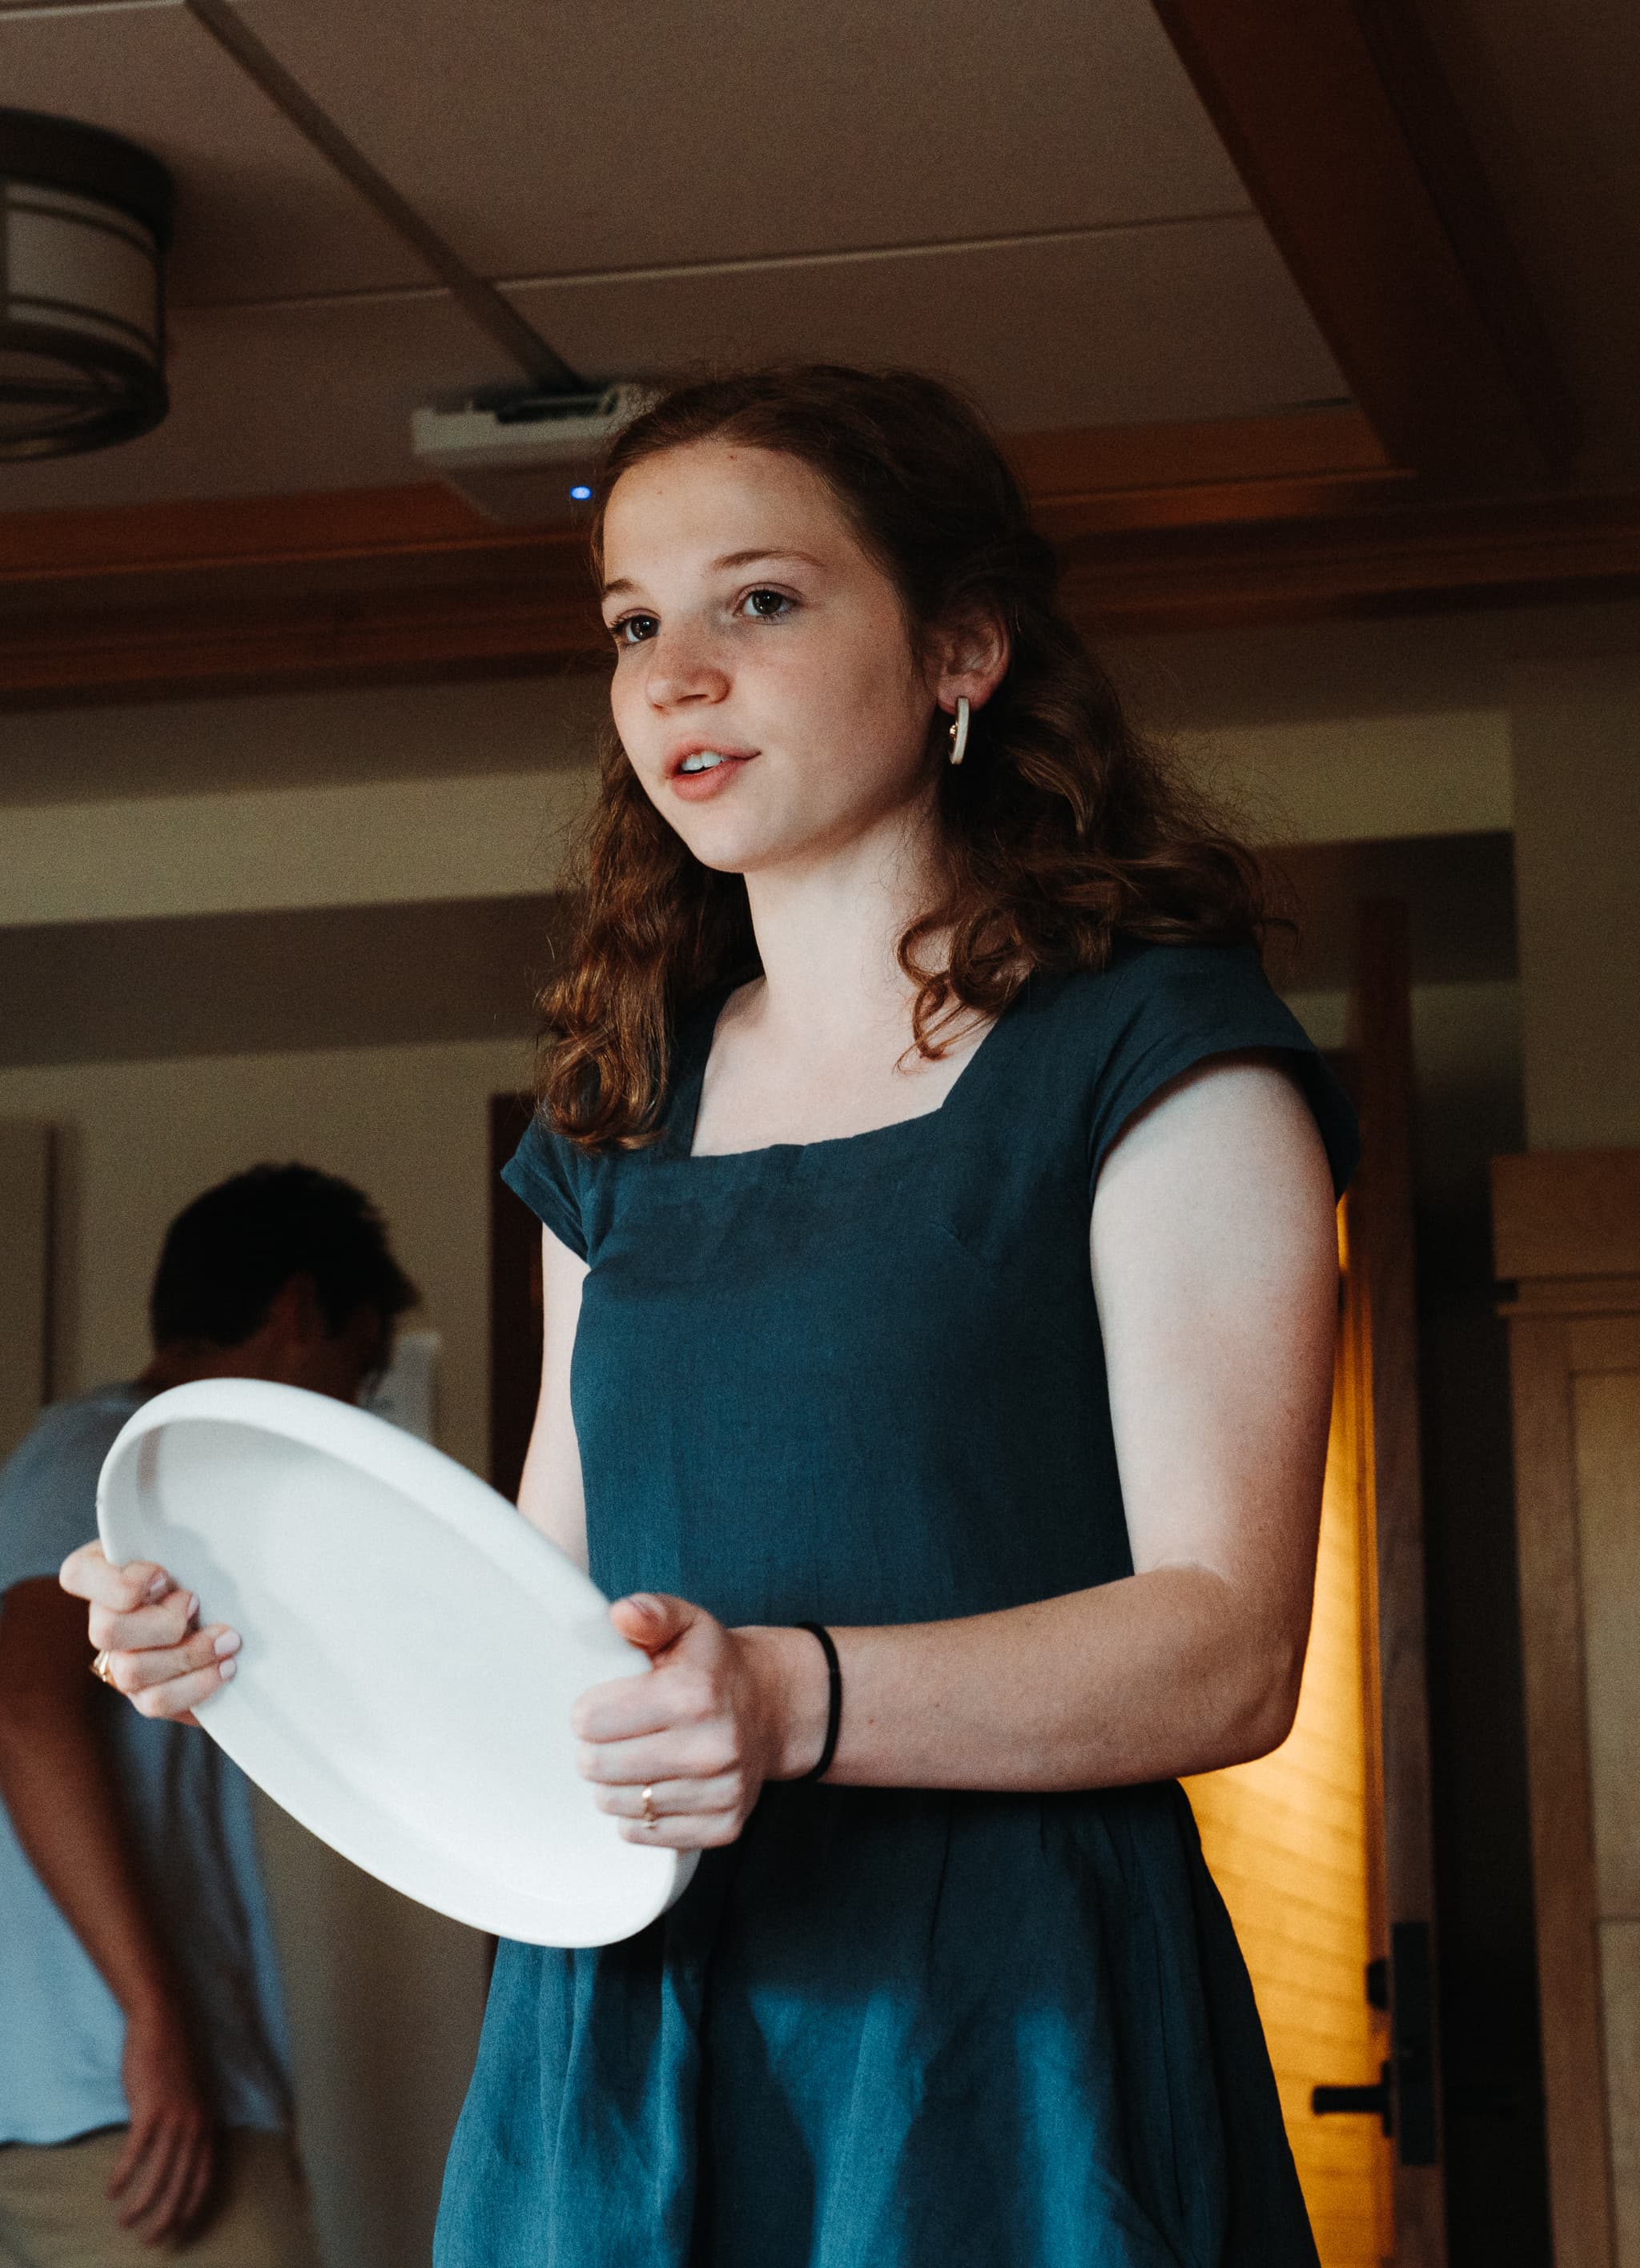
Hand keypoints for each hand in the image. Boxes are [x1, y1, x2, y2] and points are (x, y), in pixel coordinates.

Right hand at [59, 1544, 239, 1723]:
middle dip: (164, 1622)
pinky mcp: (142, 1694)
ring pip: (131, 1672)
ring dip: (189, 1655)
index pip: (77, 1576)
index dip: (120, 1583)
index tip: (166, 1576)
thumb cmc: (202, 1564)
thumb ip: (180, 1534)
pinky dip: (196, 1685)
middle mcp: (102, 1618)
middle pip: (107, 1632)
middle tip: (197, 1603)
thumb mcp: (188, 1541)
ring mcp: (118, 1661)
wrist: (225, 1607)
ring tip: (227, 1639)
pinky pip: (155, 1702)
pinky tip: (224, 1667)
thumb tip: (205, 1524)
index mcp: (102, 1572)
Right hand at [110, 1998, 216, 2245]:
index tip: (180, 2229)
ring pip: (158, 2175)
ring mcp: (175, 2117)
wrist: (166, 2021)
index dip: (192, 2207)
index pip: (205, 2177)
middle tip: (152, 2240)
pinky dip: (123, 2176)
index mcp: (210, 2122)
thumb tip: (184, 2151)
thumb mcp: (197, 2093)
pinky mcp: (150, 2109)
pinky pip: (135, 2154)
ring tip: (125, 2222)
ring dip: (140, 2204)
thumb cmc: (178, 2055)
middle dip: (168, 2217)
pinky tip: (111, 2191)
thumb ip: (194, 2123)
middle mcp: (197, 2124)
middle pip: (183, 2184)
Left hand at [572, 1595, 828, 1849]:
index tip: (603, 1703)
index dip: (588, 1710)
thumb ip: (650, 1613)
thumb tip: (621, 1616)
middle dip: (596, 1747)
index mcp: (693, 1694)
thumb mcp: (686, 1624)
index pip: (591, 1720)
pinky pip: (644, 1833)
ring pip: (616, 1804)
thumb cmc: (715, 1667)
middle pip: (598, 1766)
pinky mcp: (723, 1826)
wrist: (771, 1708)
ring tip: (635, 1756)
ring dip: (615, 1782)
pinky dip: (638, 1813)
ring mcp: (721, 1792)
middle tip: (617, 1732)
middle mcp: (712, 1748)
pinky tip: (655, 1783)